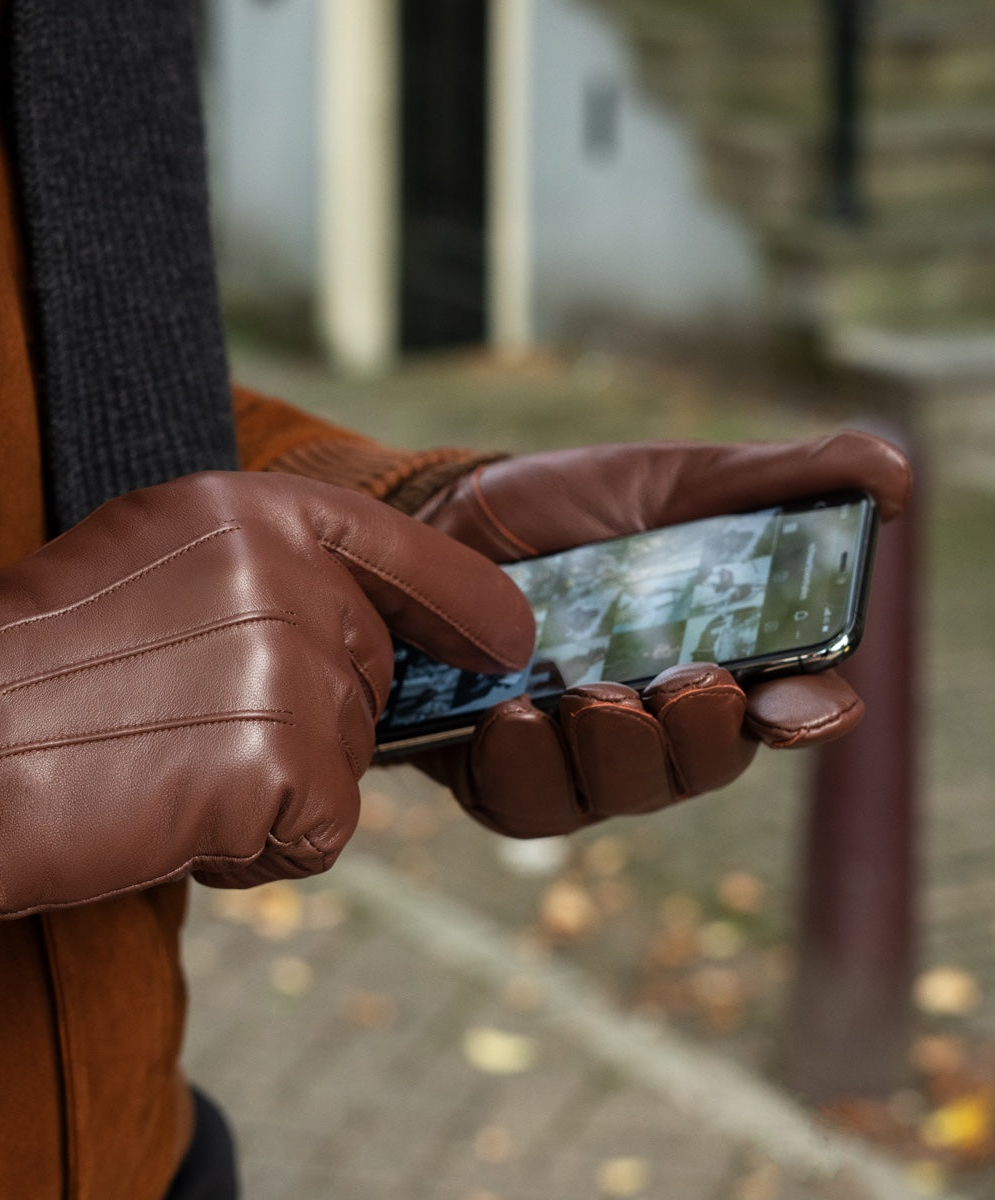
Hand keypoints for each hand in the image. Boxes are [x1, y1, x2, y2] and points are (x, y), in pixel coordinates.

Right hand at [0, 473, 533, 914]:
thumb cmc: (33, 664)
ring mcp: (290, 665)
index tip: (505, 641)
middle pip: (372, 674)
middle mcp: (287, 573)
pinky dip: (265, 851)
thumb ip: (266, 576)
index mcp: (252, 510)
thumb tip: (360, 626)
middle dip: (312, 723)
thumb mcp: (155, 564)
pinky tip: (183, 824)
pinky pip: (325, 830)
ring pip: (350, 758)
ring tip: (171, 774)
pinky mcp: (283, 762)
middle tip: (197, 734)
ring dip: (279, 789)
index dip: (461, 598)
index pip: (399, 545)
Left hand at [413, 431, 912, 836]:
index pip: (786, 710)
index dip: (806, 715)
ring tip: (587, 696)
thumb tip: (895, 473)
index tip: (801, 704)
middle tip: (686, 683)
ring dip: (615, 752)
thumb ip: (776, 482)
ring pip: (622, 794)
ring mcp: (582, 758)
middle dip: (701, 735)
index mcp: (718, 660)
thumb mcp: (669, 481)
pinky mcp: (505, 777)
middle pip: (706, 767)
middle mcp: (658, 724)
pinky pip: (528, 804)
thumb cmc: (566, 508)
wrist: (439, 523)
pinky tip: (512, 716)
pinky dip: (525, 768)